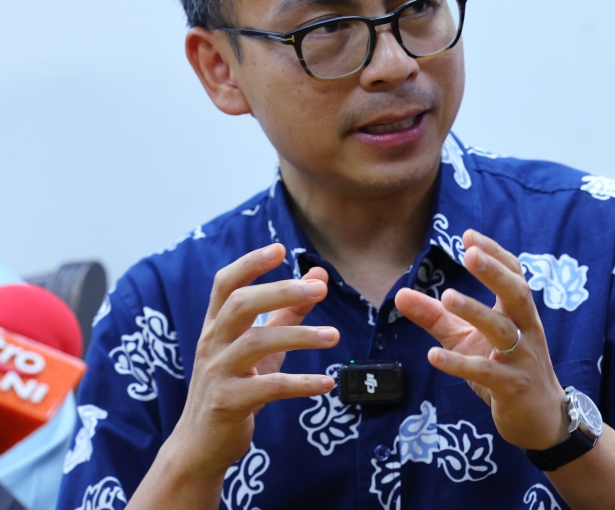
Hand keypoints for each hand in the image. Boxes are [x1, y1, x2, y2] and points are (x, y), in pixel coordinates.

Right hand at [166, 244, 338, 478]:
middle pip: (240, 305)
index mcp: (217, 326)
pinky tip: (327, 383)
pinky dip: (301, 384)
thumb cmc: (235, 386)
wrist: (201, 446)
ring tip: (333, 336)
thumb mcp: (260, 347)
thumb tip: (319, 276)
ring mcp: (217, 374)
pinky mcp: (228, 404)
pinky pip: (268, 388)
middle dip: (280, 292)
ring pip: (255, 343)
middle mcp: (212, 344)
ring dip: (299, 336)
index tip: (280, 248)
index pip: (225, 284)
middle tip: (319, 289)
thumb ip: (287, 312)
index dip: (250, 263)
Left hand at [394, 230, 566, 450]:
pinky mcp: (512, 386)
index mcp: (519, 313)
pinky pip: (486, 372)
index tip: (470, 236)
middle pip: (516, 294)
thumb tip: (401, 293)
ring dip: (476, 311)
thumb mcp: (467, 338)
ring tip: (447, 296)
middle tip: (470, 254)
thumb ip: (436, 315)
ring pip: (502, 330)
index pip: (514, 275)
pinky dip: (460, 364)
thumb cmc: (504, 369)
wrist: (540, 418)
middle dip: (494, 272)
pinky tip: (434, 355)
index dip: (495, 254)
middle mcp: (525, 330)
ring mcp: (521, 358)